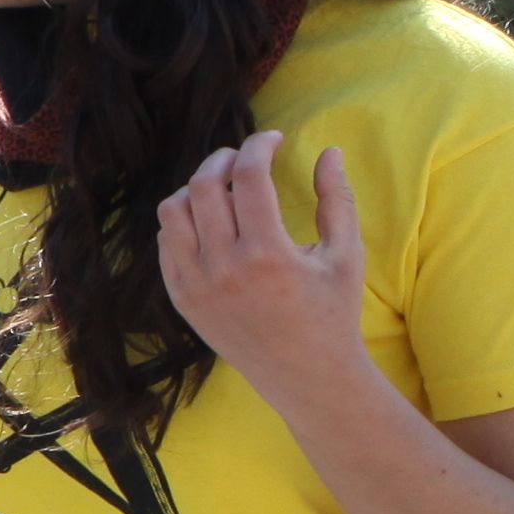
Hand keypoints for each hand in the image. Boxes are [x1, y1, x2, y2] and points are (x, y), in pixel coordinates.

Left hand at [158, 133, 364, 402]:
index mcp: (268, 254)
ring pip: (173, 211)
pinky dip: (182, 220)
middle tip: (243, 155)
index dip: (258, 146)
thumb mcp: (346, 255)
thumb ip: (337, 200)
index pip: (249, 177)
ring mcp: (195, 284)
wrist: (306, 376)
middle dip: (223, 159)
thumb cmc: (333, 312)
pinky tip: (208, 217)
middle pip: (204, 186)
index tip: (272, 138)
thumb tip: (330, 151)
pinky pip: (166, 244)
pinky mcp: (181, 298)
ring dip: (196, 187)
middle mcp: (224, 267)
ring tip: (222, 184)